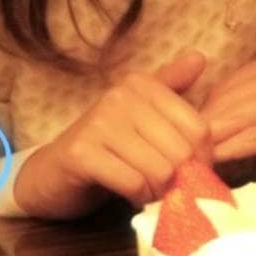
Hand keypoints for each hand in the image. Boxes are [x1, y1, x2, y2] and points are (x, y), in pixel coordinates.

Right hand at [12, 51, 210, 218]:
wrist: (53, 174)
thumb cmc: (107, 148)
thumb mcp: (144, 117)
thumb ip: (174, 91)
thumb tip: (200, 58)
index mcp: (141, 84)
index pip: (198, 128)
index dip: (202, 160)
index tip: (190, 173)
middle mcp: (120, 95)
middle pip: (181, 151)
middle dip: (181, 180)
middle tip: (168, 189)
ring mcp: (99, 122)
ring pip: (160, 169)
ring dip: (159, 192)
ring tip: (149, 193)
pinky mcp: (81, 153)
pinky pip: (133, 183)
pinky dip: (139, 198)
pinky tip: (132, 197)